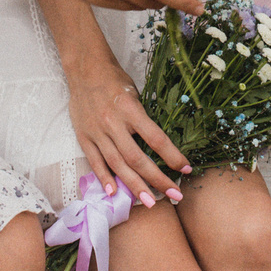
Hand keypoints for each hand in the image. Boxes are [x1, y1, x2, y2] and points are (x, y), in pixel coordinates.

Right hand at [63, 60, 188, 201]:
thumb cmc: (115, 80)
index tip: (186, 169)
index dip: (173, 156)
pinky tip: (115, 193)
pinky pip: (95, 161)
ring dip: (135, 186)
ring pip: (117, 165)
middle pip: (138, 158)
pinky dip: (104, 179)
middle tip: (174, 195)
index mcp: (131, 110)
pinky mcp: (84, 137)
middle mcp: (114, 123)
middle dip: (157, 179)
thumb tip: (160, 146)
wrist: (84, 69)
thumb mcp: (136, 94)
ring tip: (150, 201)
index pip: (156, 139)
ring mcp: (97, 132)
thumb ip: (144, 119)